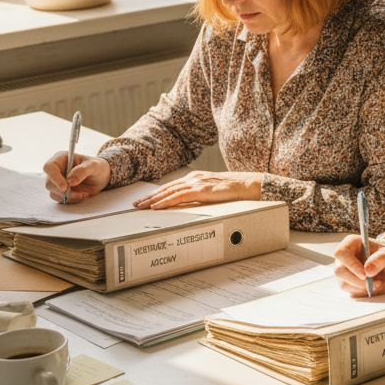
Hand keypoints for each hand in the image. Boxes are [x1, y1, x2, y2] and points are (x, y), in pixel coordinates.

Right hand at [43, 152, 109, 203]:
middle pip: (49, 183)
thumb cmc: (97, 167)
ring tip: (83, 194)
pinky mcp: (60, 191)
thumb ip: (82, 171)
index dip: (54, 178)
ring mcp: (57, 181)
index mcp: (61, 158)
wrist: (101, 177)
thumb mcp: (94, 166)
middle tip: (79, 193)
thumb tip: (70, 181)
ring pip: (53, 193)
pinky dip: (71, 200)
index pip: (49, 167)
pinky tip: (81, 196)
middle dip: (63, 191)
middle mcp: (56, 170)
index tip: (65, 187)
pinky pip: (60, 199)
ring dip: (68, 197)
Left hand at [131, 170, 262, 208]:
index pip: (172, 186)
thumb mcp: (214, 192)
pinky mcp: (201, 190)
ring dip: (153, 200)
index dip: (157, 194)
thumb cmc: (234, 190)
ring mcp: (197, 183)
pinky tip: (157, 206)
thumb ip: (202, 195)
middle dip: (150, 197)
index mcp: (196, 178)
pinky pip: (179, 197)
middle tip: (136, 205)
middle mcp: (193, 178)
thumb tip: (192, 205)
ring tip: (141, 207)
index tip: (145, 200)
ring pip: (169, 192)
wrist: (248, 184)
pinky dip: (166, 202)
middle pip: (166, 188)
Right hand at [332, 235, 384, 296]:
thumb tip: (368, 271)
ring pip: (344, 284)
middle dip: (358, 281)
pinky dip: (365, 292)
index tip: (365, 275)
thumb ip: (381, 259)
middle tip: (376, 283)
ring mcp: (343, 270)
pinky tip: (377, 287)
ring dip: (363, 288)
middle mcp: (343, 257)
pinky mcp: (346, 282)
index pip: (341, 254)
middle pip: (339, 271)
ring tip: (381, 284)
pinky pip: (351, 291)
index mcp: (350, 243)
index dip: (351, 265)